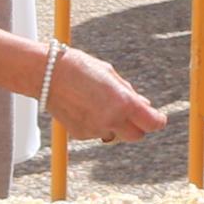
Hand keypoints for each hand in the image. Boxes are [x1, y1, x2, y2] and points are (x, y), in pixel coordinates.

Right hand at [46, 46, 166, 141]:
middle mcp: (111, 120)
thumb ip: (129, 93)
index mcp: (123, 103)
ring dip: (114, 123)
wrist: (46, 74)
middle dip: (137, 126)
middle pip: (136, 136)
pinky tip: (84, 106)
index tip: (157, 117)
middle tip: (131, 112)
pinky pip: (97, 133)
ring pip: (115, 134)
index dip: (158, 120)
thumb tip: (145, 106)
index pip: (152, 123)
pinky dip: (96, 124)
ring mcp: (95, 130)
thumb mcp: (110, 75)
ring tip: (98, 101)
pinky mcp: (80, 134)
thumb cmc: (80, 67)